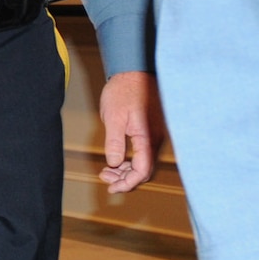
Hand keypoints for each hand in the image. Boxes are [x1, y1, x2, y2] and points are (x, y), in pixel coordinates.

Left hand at [98, 70, 159, 192]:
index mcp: (147, 138)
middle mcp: (154, 139)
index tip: (112, 188)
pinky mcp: (150, 131)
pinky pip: (142, 153)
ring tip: (106, 171)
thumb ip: (115, 142)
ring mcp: (154, 135)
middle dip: (124, 179)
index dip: (128, 183)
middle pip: (143, 170)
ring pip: (143, 163)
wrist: (134, 71)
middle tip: (104, 177)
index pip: (142, 171)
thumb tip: (114, 163)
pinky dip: (129, 160)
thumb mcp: (113, 117)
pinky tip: (116, 160)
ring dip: (125, 171)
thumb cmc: (123, 91)